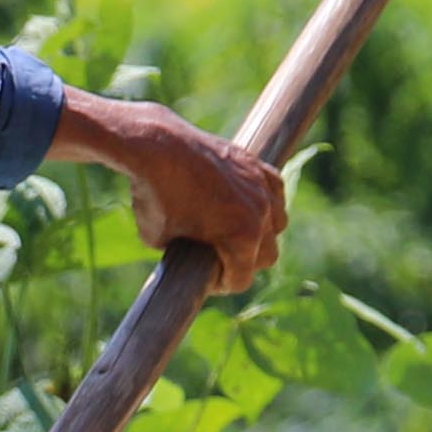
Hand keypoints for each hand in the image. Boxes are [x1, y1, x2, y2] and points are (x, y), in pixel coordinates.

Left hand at [52, 91, 288, 293]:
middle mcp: (259, 213)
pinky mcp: (255, 164)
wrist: (155, 146)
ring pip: (277, 224)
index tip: (208, 280)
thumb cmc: (153, 194)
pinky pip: (274, 191)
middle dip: (245, 262)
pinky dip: (265, 202)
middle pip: (267, 256)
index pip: (242, 279)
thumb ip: (184, 252)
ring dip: (261, 233)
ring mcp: (260, 187)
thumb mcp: (159, 240)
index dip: (222, 285)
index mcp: (241, 238)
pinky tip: (248, 204)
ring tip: (236, 231)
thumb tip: (188, 259)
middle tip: (222, 259)